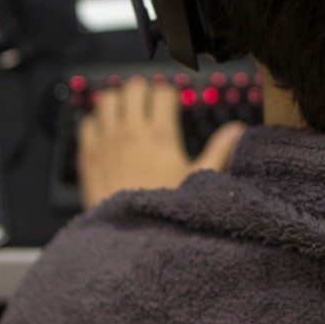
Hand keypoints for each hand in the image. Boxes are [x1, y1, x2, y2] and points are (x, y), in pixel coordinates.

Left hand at [77, 76, 246, 210]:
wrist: (127, 235)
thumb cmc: (164, 206)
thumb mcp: (197, 179)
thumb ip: (218, 150)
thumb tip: (237, 130)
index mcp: (160, 134)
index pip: (163, 93)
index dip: (169, 95)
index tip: (172, 103)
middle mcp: (131, 131)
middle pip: (133, 88)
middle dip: (143, 91)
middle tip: (149, 102)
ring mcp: (106, 140)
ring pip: (107, 99)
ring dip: (118, 101)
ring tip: (126, 111)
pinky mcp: (88, 154)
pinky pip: (87, 122)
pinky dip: (96, 121)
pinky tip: (106, 131)